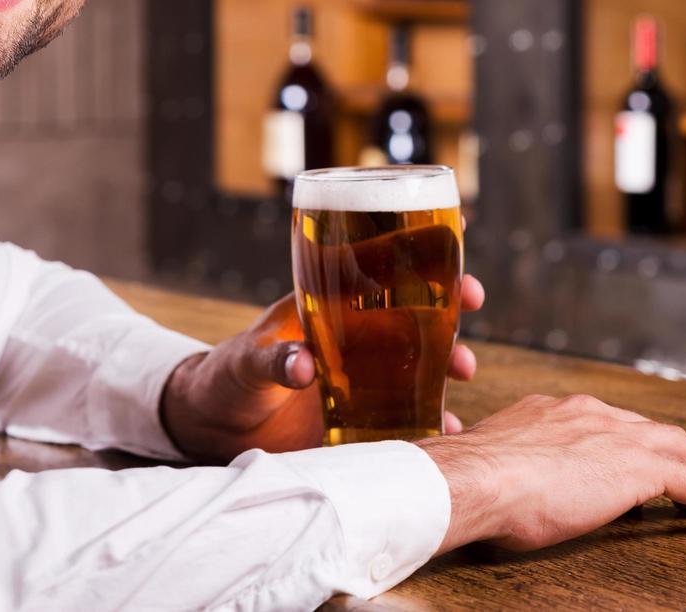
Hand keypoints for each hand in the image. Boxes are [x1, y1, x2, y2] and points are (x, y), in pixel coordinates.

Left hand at [161, 275, 485, 462]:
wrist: (213, 430)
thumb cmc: (225, 378)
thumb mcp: (245, 363)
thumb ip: (272, 360)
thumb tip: (304, 366)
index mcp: (330, 309)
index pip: (383, 274)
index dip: (425, 261)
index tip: (462, 253)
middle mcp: (355, 340)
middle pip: (417, 317)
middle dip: (452, 312)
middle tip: (471, 316)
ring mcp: (363, 380)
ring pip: (420, 366)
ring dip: (448, 366)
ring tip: (463, 374)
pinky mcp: (362, 421)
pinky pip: (406, 417)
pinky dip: (430, 422)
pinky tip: (446, 432)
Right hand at [418, 394, 685, 554]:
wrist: (475, 479)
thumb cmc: (470, 482)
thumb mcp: (488, 466)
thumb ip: (497, 463)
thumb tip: (476, 474)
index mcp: (549, 411)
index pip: (602, 423)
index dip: (622, 444)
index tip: (628, 465)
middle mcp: (585, 413)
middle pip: (646, 429)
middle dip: (670, 454)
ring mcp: (614, 435)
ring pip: (676, 448)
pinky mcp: (638, 467)